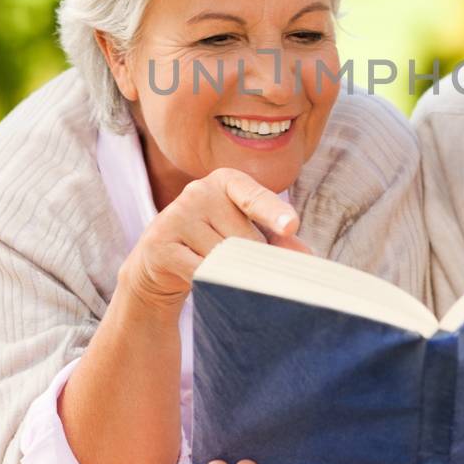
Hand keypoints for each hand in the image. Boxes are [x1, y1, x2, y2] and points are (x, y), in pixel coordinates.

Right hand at [121, 167, 311, 315]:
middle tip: (237, 262)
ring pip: (222, 257)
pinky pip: (200, 271)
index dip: (274, 213)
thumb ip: (275, 238)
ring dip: (229, 273)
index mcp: (227, 180)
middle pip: (244, 238)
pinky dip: (209, 283)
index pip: (254, 197)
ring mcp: (176, 215)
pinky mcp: (160, 244)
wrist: (161, 260)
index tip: (291, 226)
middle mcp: (199, 190)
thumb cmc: (214, 241)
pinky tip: (204, 281)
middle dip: (250, 259)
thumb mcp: (244, 232)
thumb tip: (303, 255)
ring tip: (216, 268)